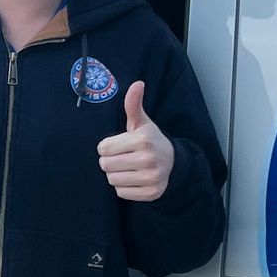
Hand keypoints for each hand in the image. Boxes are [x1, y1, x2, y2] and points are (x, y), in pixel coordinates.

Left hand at [97, 80, 173, 201]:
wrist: (173, 163)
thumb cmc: (150, 140)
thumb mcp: (141, 122)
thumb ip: (133, 104)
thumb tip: (137, 83)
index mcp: (142, 139)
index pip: (103, 148)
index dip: (107, 147)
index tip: (119, 145)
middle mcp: (148, 158)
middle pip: (105, 165)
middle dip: (110, 161)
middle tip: (122, 158)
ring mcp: (151, 177)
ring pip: (112, 180)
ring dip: (116, 175)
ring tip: (128, 168)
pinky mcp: (151, 193)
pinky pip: (121, 193)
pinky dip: (124, 188)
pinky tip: (134, 179)